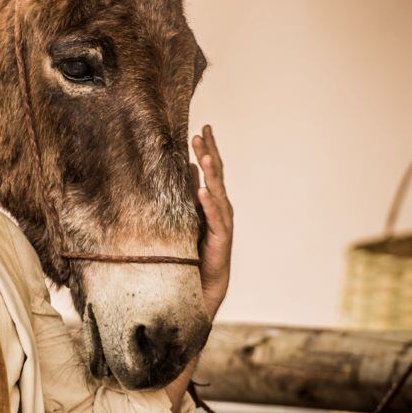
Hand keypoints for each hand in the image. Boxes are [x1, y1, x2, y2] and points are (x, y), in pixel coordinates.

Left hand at [193, 125, 231, 317]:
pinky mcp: (220, 240)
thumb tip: (188, 169)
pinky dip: (209, 205)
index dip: (209, 149)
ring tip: (205, 155)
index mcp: (214, 201)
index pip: (212, 170)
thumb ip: (191, 193)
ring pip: (218, 193)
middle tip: (202, 132)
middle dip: (210, 154)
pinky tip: (202, 192)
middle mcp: (221, 208)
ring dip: (211, 174)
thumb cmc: (195, 249)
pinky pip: (214, 219)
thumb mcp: (190, 216)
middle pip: (217, 176)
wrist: (202, 284)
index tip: (203, 128)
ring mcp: (222, 223)